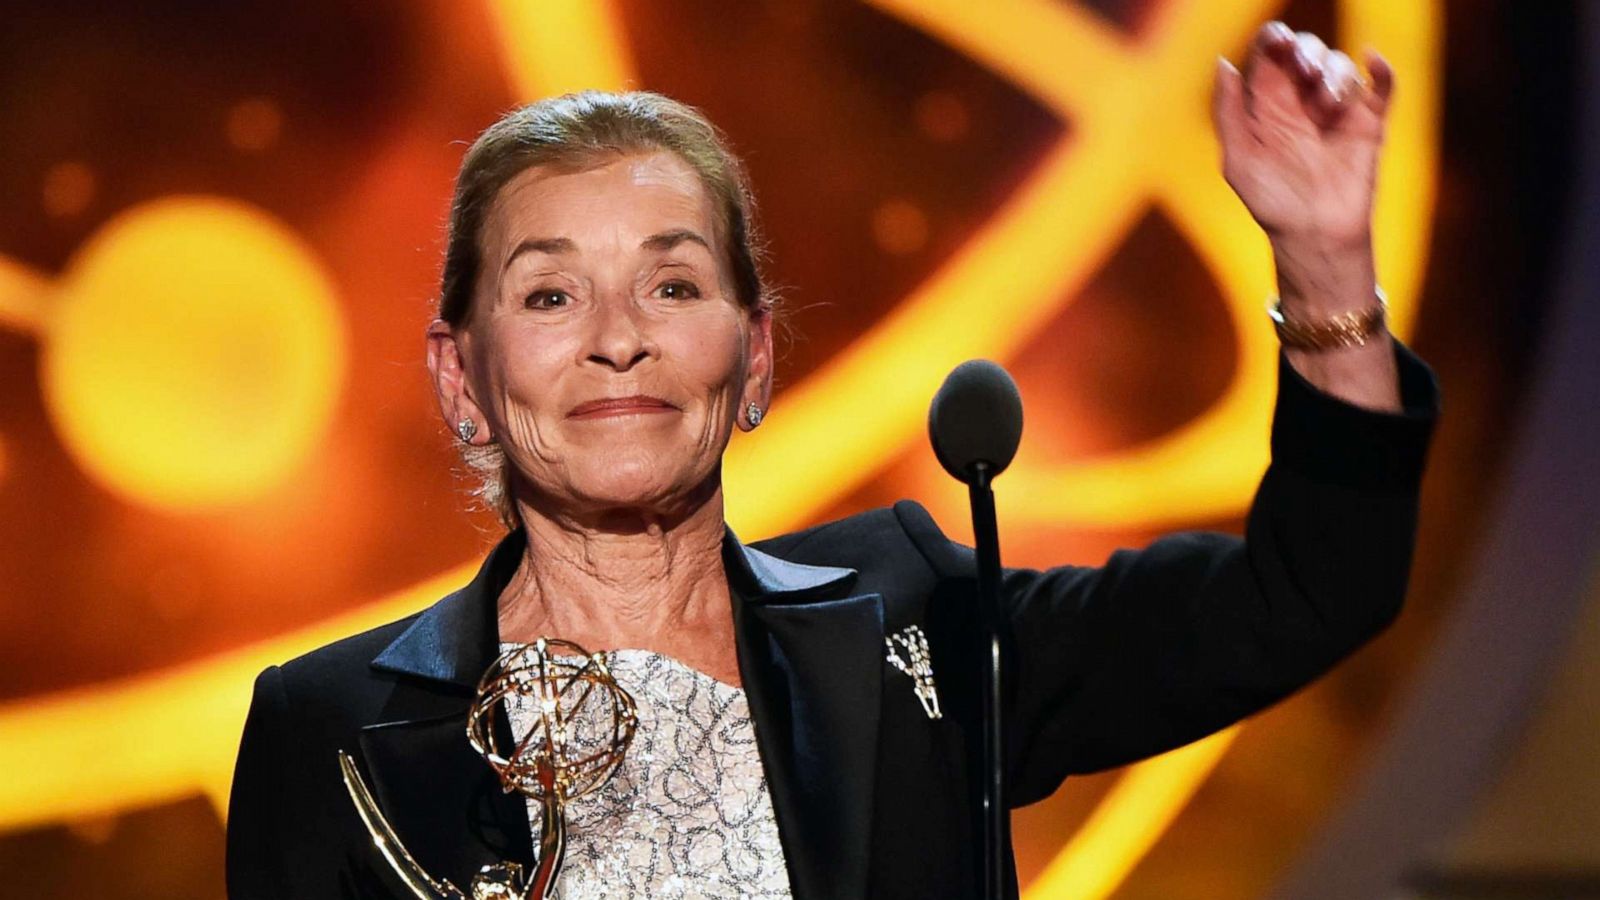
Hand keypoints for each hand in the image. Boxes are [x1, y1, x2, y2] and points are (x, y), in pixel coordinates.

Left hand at [1213, 22, 1393, 248]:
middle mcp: (1302, 100)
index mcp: (1268, 103)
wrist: (1314, 234)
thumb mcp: (1239, 158)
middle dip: (1307, 51)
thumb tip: (1223, 62)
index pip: (1272, 54)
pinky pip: (1382, 85)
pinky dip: (1380, 69)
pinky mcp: (1369, 123)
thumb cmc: (1271, 202)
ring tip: (1327, 106)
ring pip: (1341, 65)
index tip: (1280, 43)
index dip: (1275, 39)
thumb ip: (1228, 110)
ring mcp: (1337, 109)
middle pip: (1308, 50)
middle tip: (1306, 73)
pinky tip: (1372, 62)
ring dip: (1335, 74)